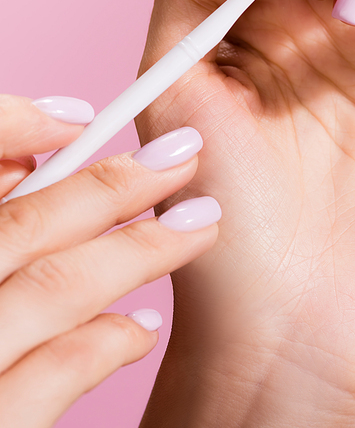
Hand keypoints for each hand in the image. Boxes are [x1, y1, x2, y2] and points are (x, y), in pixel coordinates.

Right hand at [0, 94, 219, 427]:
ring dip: (138, 250)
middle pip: (29, 224)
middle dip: (114, 184)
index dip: (15, 125)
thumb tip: (32, 162)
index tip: (82, 115)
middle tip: (182, 156)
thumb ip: (3, 219)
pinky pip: (55, 375)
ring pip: (56, 287)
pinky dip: (107, 340)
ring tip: (199, 223)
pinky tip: (145, 328)